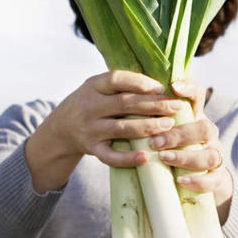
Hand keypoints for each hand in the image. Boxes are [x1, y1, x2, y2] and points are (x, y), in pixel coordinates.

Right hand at [25, 71, 185, 192]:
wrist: (61, 129)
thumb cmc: (91, 103)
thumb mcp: (98, 87)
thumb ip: (122, 84)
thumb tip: (161, 82)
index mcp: (93, 85)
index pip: (117, 79)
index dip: (140, 83)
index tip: (162, 88)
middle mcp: (90, 106)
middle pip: (125, 104)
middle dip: (154, 105)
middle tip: (176, 106)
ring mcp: (90, 129)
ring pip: (122, 129)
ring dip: (148, 127)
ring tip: (169, 125)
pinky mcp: (92, 149)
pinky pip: (110, 156)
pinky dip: (128, 158)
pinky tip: (145, 157)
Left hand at [149, 78, 233, 220]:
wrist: (187, 176)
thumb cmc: (168, 145)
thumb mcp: (157, 126)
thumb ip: (147, 113)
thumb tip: (124, 91)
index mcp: (195, 116)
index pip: (198, 95)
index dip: (189, 89)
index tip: (173, 87)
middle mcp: (207, 134)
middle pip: (205, 128)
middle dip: (179, 134)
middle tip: (155, 141)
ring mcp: (214, 156)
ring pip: (211, 155)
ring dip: (187, 157)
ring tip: (164, 158)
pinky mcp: (216, 178)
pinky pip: (213, 181)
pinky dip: (199, 181)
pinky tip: (182, 181)